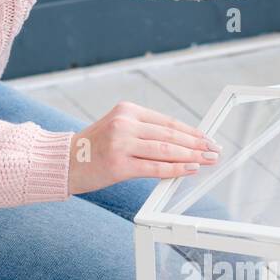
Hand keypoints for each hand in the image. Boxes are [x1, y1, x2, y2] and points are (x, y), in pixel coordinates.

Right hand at [67, 102, 219, 194]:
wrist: (65, 162)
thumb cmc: (95, 149)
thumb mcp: (119, 129)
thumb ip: (146, 133)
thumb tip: (182, 143)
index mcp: (127, 110)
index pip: (168, 122)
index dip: (192, 131)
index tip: (207, 139)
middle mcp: (125, 123)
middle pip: (170, 135)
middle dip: (197, 144)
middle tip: (213, 150)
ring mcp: (121, 144)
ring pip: (166, 150)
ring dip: (191, 156)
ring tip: (206, 160)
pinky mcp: (119, 165)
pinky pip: (154, 167)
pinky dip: (175, 169)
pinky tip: (189, 169)